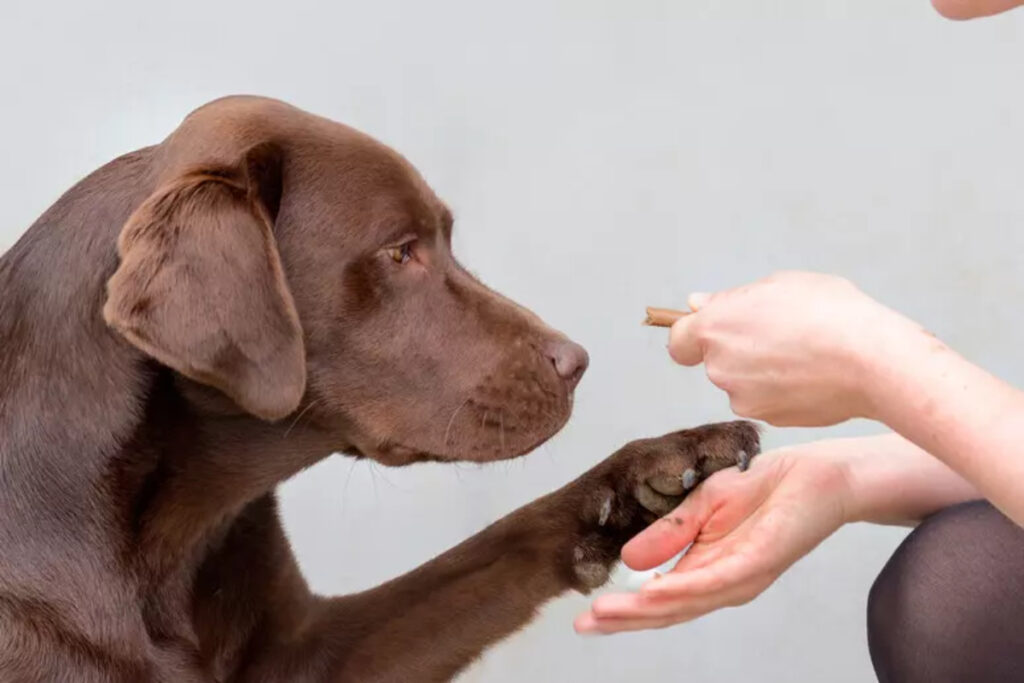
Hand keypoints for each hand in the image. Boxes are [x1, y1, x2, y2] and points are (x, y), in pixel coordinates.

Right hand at [574, 448, 850, 633]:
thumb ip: (668, 533)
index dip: (623, 610)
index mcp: (707, 570)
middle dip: (623, 620)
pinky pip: (713, 580)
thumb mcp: (701, 504)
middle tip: (584, 626)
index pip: (659, 599)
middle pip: (667, 611)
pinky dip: (680, 588)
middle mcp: (723, 583)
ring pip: (685, 602)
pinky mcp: (757, 561)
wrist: (816, 473)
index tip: (586, 617)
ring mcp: (741, 577)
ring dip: (642, 610)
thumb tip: (628, 561)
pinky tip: (651, 592)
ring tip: (604, 613)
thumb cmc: (765, 487)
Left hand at [667, 271, 929, 426]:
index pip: (679, 342)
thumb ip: (731, 299)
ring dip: (763, 371)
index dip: (695, 335)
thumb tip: (698, 305)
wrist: (873, 362)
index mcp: (715, 329)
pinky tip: (813, 374)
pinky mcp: (770, 419)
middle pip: (717, 360)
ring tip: (804, 353)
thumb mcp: (779, 285)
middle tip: (781, 331)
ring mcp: (744, 399)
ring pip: (744, 383)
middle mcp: (720, 368)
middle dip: (739, 348)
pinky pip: (768, 401)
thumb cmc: (831, 314)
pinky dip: (783, 390)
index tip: (717, 328)